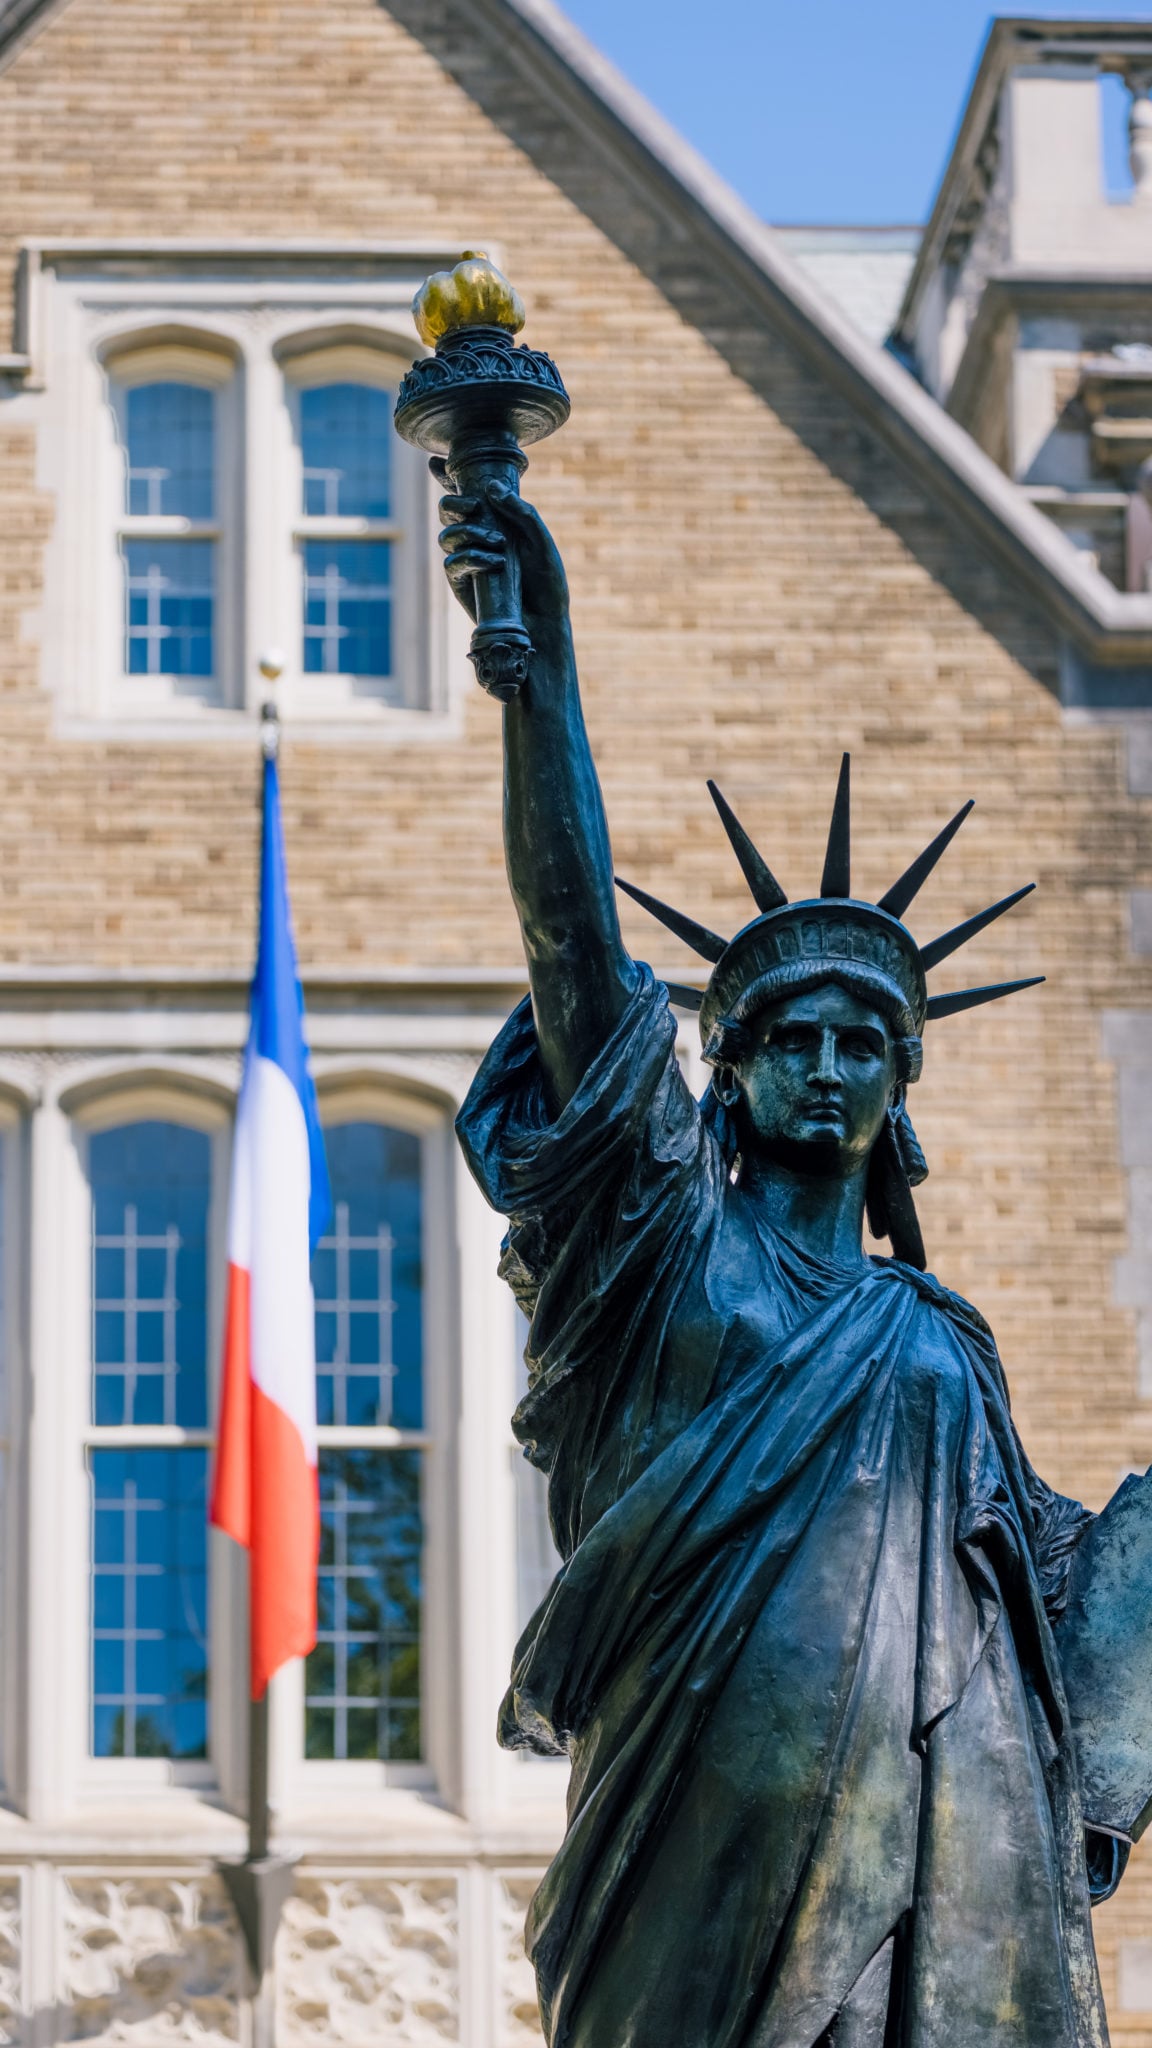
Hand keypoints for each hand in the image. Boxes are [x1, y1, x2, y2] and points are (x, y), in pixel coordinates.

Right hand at [433, 460, 569, 642]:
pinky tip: (495, 562)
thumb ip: (521, 512)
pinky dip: (471, 557)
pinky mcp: (462, 584)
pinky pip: (452, 562)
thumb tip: (491, 488)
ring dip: (469, 532)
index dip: (447, 476)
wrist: (545, 623)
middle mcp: (478, 538)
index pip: (468, 493)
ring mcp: (468, 560)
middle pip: (447, 510)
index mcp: (497, 521)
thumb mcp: (541, 541)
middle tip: (474, 506)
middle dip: (453, 502)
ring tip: (498, 543)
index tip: (436, 461)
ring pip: (446, 534)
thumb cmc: (547, 582)